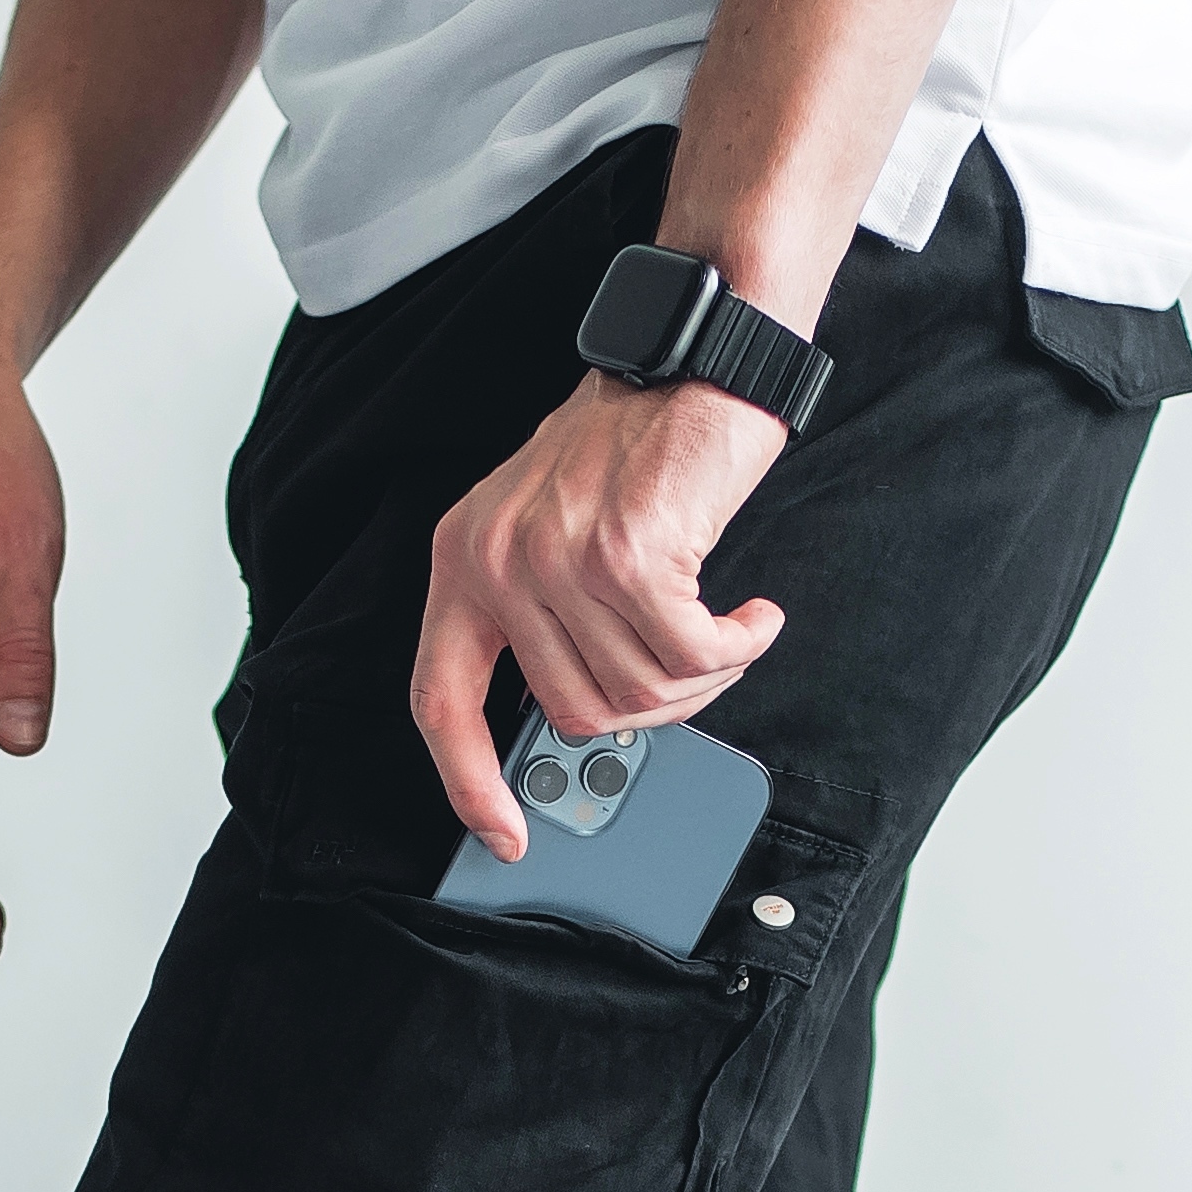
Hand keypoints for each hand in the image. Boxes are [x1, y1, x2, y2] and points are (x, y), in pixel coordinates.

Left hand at [411, 376, 788, 856]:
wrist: (694, 357)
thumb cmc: (634, 446)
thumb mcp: (551, 527)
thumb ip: (541, 619)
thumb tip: (571, 721)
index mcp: (464, 560)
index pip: (439, 702)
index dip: (467, 781)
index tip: (502, 833)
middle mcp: (499, 559)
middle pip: (572, 712)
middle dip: (647, 710)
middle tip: (694, 669)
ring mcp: (559, 556)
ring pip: (634, 691)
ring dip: (700, 676)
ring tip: (727, 631)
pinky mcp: (629, 553)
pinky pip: (689, 655)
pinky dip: (735, 647)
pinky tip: (751, 618)